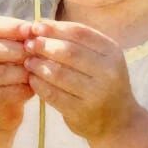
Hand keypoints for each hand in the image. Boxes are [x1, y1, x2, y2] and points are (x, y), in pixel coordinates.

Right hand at [0, 16, 33, 132]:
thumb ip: (22, 40)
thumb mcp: (13, 52)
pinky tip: (32, 89)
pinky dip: (20, 90)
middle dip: (19, 50)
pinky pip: (2, 93)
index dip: (12, 26)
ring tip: (38, 72)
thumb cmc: (9, 72)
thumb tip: (38, 30)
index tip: (31, 29)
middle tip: (38, 54)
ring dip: (22, 72)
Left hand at [23, 20, 137, 141]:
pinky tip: (32, 79)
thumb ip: (74, 41)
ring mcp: (96, 94)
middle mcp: (108, 72)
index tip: (35, 27)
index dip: (54, 27)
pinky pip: (53, 94)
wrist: (119, 122)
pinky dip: (39, 85)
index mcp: (112, 52)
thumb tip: (39, 25)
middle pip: (68, 52)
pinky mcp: (82, 112)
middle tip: (28, 45)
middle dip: (44, 46)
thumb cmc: (102, 83)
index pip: (79, 32)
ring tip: (28, 61)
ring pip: (58, 73)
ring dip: (38, 65)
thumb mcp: (99, 59)